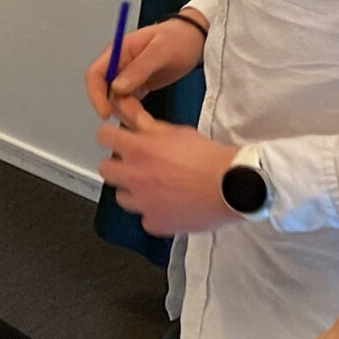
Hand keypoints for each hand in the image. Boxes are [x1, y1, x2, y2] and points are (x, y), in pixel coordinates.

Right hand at [86, 15, 203, 119]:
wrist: (195, 38)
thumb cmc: (178, 38)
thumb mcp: (160, 51)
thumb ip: (139, 69)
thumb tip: (116, 88)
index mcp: (118, 51)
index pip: (95, 74)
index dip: (96, 94)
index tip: (105, 113)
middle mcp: (118, 64)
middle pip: (106, 91)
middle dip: (120, 108)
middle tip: (141, 121)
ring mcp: (127, 76)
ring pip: (117, 100)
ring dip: (129, 113)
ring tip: (148, 123)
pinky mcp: (137, 86)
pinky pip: (129, 102)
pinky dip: (135, 112)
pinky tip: (145, 121)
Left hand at [96, 99, 242, 233]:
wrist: (234, 186)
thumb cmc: (208, 156)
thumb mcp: (178, 132)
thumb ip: (149, 126)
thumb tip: (131, 114)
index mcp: (138, 150)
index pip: (104, 137)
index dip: (111, 137)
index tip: (119, 140)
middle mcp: (134, 177)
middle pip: (106, 170)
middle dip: (117, 165)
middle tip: (136, 166)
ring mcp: (143, 203)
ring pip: (122, 197)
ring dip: (133, 192)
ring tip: (154, 189)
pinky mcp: (157, 223)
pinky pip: (145, 219)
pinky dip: (154, 214)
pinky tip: (168, 208)